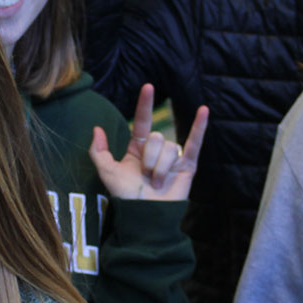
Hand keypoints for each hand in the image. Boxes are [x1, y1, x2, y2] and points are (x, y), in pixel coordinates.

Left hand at [90, 86, 208, 201]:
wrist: (146, 216)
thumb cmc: (126, 196)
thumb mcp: (107, 172)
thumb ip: (98, 151)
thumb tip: (97, 128)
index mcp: (138, 149)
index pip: (143, 121)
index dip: (145, 104)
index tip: (148, 87)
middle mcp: (156, 151)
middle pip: (157, 138)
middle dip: (150, 158)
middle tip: (146, 177)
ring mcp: (173, 158)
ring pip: (170, 148)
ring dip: (161, 167)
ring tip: (158, 184)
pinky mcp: (187, 166)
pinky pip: (195, 143)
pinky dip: (200, 127)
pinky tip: (204, 111)